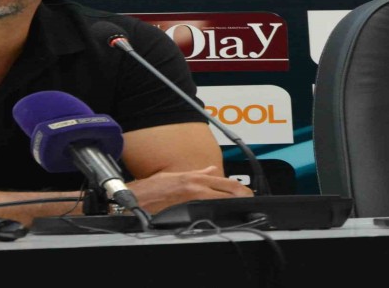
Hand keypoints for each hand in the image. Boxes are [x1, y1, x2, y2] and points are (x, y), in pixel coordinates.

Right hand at [126, 165, 253, 213]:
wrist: (139, 198)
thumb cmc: (154, 187)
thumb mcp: (176, 175)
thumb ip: (198, 173)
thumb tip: (212, 170)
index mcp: (195, 178)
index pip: (227, 182)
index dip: (242, 189)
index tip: (248, 193)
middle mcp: (197, 188)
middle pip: (230, 192)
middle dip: (243, 198)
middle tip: (250, 202)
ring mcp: (194, 200)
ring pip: (222, 203)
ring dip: (232, 206)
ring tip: (239, 209)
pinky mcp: (188, 211)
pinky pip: (209, 212)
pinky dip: (218, 213)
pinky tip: (222, 217)